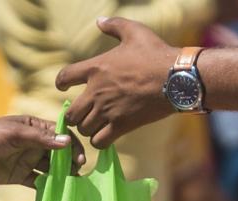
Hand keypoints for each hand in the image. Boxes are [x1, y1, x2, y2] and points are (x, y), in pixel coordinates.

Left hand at [0, 116, 84, 186]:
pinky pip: (38, 181)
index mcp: (34, 127)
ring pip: (51, 168)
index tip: (80, 158)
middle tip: (79, 173)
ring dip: (61, 175)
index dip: (72, 145)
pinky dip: (48, 186)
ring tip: (72, 183)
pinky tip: (56, 191)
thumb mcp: (15, 134)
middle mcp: (33, 143)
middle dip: (70, 162)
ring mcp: (27, 160)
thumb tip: (67, 142)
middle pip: (58, 153)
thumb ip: (41, 139)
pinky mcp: (20, 175)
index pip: (60, 134)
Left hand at [56, 17, 178, 148]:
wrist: (176, 78)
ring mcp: (108, 110)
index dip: (61, 83)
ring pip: (84, 129)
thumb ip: (114, 25)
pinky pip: (99, 141)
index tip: (63, 87)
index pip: (64, 77)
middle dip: (75, 115)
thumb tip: (99, 21)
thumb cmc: (156, 53)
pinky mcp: (121, 125)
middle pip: (71, 113)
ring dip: (88, 128)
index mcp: (96, 68)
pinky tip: (107, 135)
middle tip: (84, 113)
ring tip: (97, 124)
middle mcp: (97, 91)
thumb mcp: (135, 32)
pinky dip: (100, 141)